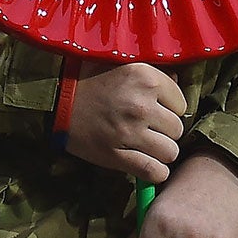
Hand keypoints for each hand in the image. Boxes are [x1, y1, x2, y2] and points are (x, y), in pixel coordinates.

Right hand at [65, 63, 184, 183]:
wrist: (56, 101)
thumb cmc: (89, 79)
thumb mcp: (121, 65)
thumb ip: (152, 72)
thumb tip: (179, 83)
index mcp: (145, 77)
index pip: (181, 103)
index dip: (170, 108)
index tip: (157, 110)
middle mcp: (141, 105)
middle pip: (177, 129)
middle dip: (166, 131)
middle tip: (150, 129)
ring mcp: (130, 132)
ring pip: (170, 152)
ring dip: (161, 152)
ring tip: (148, 146)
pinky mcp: (118, 156)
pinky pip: (154, 172)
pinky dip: (155, 172)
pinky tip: (147, 164)